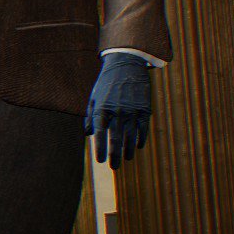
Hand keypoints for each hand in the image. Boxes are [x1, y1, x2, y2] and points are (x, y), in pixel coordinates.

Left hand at [85, 52, 151, 167]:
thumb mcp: (94, 98)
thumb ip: (90, 116)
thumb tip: (89, 134)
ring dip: (128, 150)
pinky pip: (143, 128)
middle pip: (116, 139)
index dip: (100, 149)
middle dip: (115, 155)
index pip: (100, 134)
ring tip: (126, 159)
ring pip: (130, 136)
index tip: (100, 160)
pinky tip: (138, 147)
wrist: (126, 66)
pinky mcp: (144, 109)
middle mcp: (117, 112)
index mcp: (102, 110)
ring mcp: (132, 111)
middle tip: (114, 167)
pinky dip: (140, 139)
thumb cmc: (106, 84)